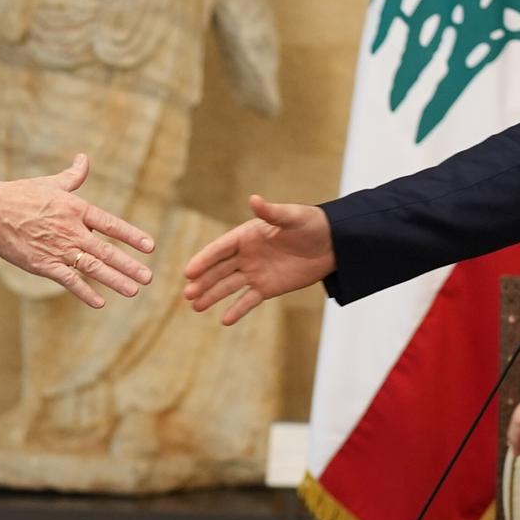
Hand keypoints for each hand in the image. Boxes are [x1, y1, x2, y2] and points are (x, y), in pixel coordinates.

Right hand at [0, 153, 154, 307]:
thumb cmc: (21, 195)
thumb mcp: (51, 183)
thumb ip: (73, 176)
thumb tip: (84, 159)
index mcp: (77, 210)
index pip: (111, 224)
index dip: (132, 236)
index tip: (150, 246)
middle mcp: (72, 231)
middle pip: (107, 251)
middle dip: (129, 265)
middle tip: (148, 277)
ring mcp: (59, 249)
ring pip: (93, 268)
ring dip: (115, 280)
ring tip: (133, 290)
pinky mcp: (43, 264)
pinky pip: (69, 280)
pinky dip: (85, 292)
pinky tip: (99, 302)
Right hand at [182, 195, 335, 324]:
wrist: (332, 244)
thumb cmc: (311, 224)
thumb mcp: (292, 216)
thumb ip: (271, 213)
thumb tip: (254, 199)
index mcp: (247, 235)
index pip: (220, 249)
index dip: (204, 259)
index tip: (189, 271)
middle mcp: (247, 255)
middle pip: (219, 270)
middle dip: (203, 281)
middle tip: (187, 294)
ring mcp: (256, 272)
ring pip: (228, 286)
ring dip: (212, 295)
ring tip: (195, 307)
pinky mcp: (268, 288)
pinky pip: (248, 300)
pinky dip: (237, 310)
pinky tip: (224, 320)